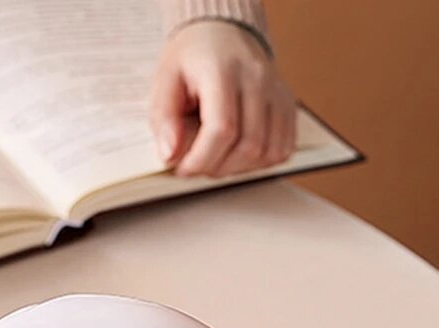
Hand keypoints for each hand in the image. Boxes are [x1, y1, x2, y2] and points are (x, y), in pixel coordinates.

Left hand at [150, 21, 296, 177]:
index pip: (222, 129)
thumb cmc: (192, 59)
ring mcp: (277, 93)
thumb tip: (170, 155)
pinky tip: (237, 154)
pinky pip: (282, 150)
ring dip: (236, 169)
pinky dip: (258, 163)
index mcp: (225, 70)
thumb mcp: (165, 81)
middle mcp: (258, 79)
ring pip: (267, 152)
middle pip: (247, 146)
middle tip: (195, 164)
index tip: (182, 168)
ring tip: (214, 158)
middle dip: (216, 167)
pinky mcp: (288, 106)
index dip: (200, 160)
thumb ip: (164, 119)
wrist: (221, 35)